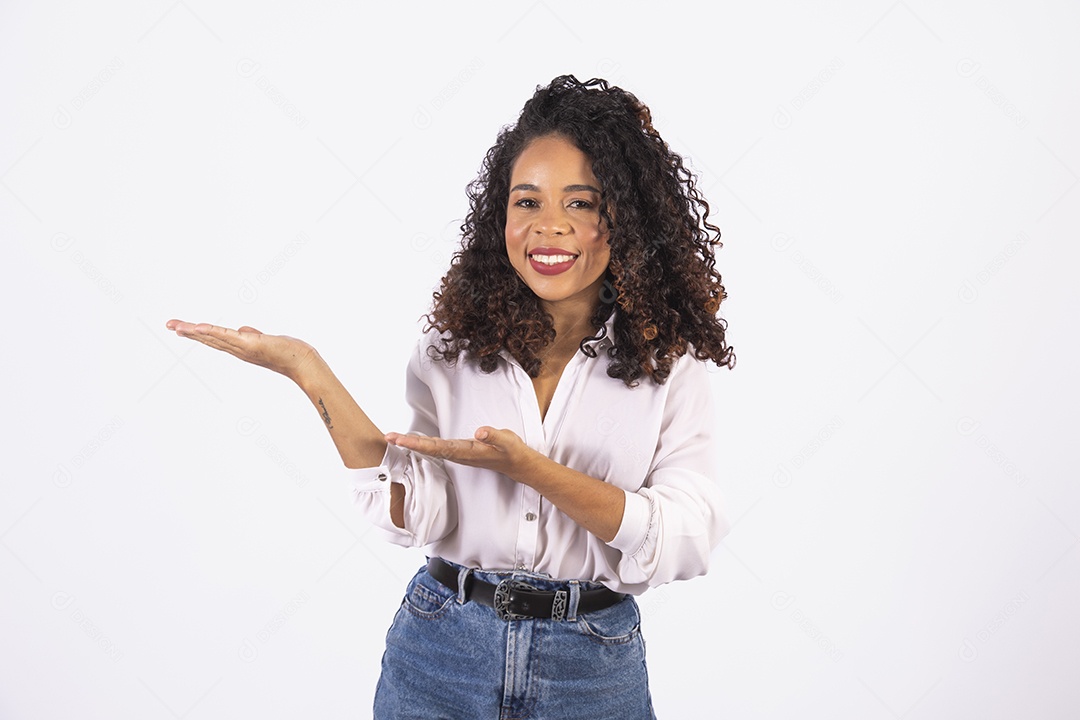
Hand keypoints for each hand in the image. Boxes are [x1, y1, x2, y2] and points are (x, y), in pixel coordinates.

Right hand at [165, 319, 319, 382]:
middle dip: (188, 331)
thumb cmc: (286, 352)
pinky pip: (227, 336)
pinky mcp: (250, 344)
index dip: (197, 333)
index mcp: (239, 347)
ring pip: (214, 337)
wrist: (301, 362)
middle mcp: (238, 349)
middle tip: (169, 324)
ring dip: (194, 331)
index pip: (214, 338)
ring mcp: (242, 347)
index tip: (180, 327)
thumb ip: (252, 335)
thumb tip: (243, 330)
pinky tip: (198, 327)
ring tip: (177, 325)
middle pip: (208, 338)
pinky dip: (211, 332)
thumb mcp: (265, 341)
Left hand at [384, 427, 537, 479]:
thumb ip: (493, 436)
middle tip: (388, 437)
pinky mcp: (460, 451)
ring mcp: (458, 454)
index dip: (417, 443)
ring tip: (395, 438)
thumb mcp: (506, 441)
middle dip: (407, 443)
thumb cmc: (511, 452)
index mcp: (466, 451)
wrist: (517, 464)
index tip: (401, 439)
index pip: (436, 447)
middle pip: (428, 448)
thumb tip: (479, 432)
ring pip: (430, 449)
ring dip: (412, 444)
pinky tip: (414, 441)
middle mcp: (458, 454)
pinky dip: (422, 444)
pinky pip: (436, 448)